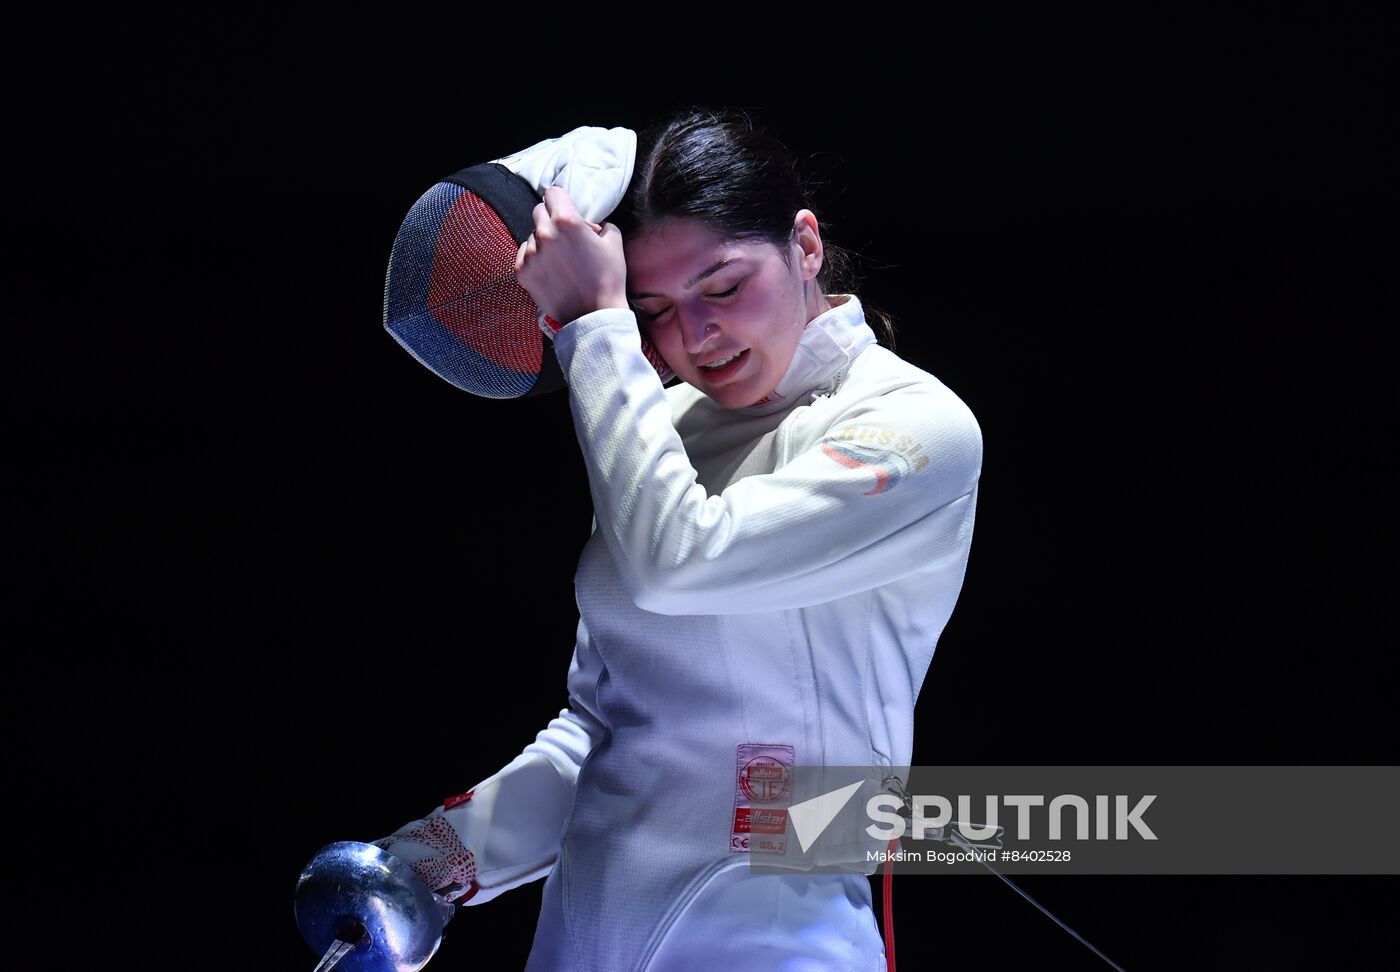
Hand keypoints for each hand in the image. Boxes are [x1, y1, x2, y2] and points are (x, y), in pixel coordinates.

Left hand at [515, 186, 629, 327]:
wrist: (595, 315)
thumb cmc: (609, 278)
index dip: (561, 199)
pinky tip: (551, 269)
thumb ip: (600, 223)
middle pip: (539, 211)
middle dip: (551, 218)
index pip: (553, 193)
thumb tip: (589, 225)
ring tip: (560, 259)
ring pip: (532, 235)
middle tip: (565, 235)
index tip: (565, 208)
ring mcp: (531, 253)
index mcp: (566, 220)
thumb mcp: (614, 241)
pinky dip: (535, 257)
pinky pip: (524, 253)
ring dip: (544, 241)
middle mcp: (544, 233)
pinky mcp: (522, 271)